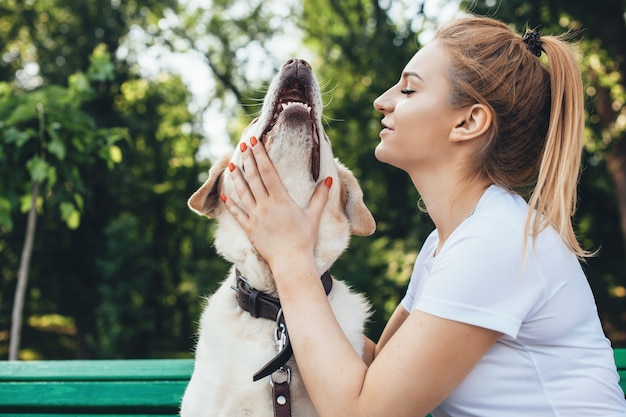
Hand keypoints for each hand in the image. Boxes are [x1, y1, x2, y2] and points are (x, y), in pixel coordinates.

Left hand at [220, 137, 332, 270]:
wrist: (291, 262)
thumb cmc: (304, 239)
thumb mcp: (313, 216)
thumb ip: (320, 197)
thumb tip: (327, 179)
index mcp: (281, 199)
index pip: (268, 172)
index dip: (260, 155)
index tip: (254, 142)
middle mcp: (265, 205)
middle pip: (254, 178)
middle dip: (248, 160)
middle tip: (243, 145)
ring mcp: (255, 217)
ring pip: (243, 193)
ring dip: (237, 178)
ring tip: (232, 164)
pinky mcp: (250, 229)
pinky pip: (237, 214)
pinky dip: (231, 204)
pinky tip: (225, 194)